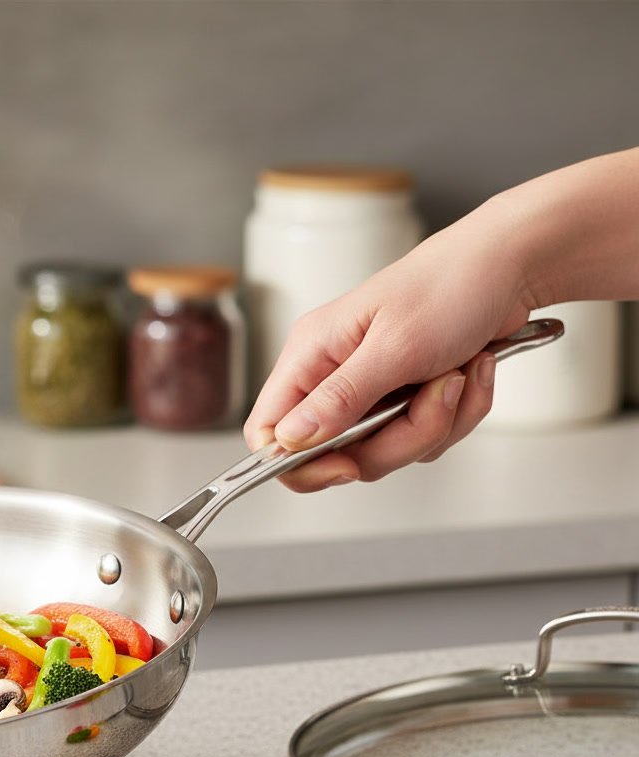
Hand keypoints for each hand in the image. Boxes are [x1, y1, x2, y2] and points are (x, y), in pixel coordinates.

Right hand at [243, 208, 535, 491]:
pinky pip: (422, 438)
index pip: (268, 431)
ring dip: (435, 423)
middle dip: (396, 440)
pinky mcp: (405, 401)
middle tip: (430, 398)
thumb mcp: (394, 346)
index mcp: (311, 356)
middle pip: (336, 454)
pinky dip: (457, 414)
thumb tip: (290, 439)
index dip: (296, 462)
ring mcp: (371, 393)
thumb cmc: (449, 285)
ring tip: (455, 376)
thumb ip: (340, 398)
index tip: (345, 465)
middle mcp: (333, 378)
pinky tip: (468, 374)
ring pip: (386, 451)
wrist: (510, 267)